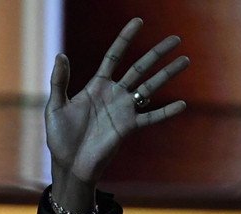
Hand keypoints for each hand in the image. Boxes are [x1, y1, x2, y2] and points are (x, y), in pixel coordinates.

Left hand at [45, 17, 188, 213]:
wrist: (69, 164)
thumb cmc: (59, 137)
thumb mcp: (55, 107)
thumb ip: (59, 81)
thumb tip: (60, 55)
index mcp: (96, 87)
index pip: (114, 57)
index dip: (125, 39)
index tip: (138, 21)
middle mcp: (114, 95)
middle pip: (139, 68)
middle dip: (156, 53)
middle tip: (176, 38)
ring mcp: (123, 110)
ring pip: (150, 87)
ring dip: (167, 74)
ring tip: (185, 60)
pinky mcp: (128, 127)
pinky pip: (151, 117)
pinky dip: (166, 112)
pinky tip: (183, 104)